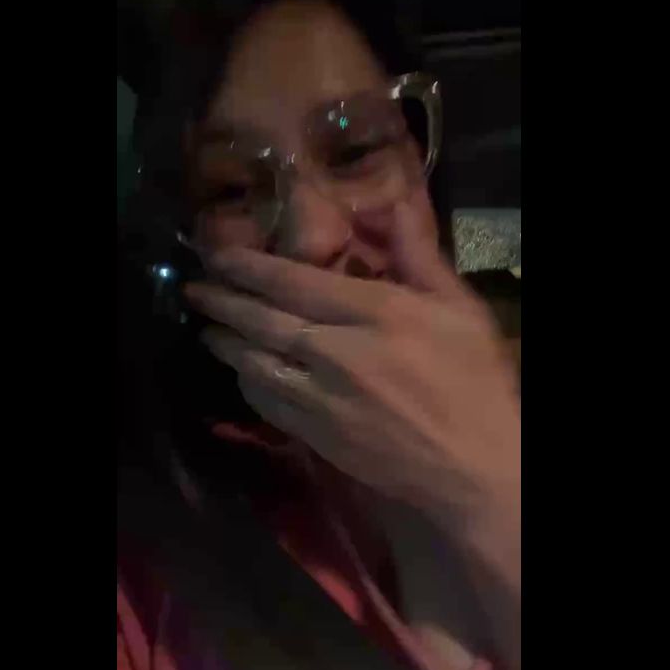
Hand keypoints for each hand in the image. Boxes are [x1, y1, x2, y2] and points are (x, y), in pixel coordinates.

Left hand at [184, 199, 520, 518]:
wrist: (475, 466)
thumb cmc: (474, 380)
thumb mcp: (458, 308)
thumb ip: (419, 254)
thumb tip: (393, 202)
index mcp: (373, 312)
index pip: (293, 282)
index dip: (248, 266)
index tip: (217, 255)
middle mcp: (336, 352)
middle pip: (263, 321)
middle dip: (223, 302)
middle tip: (194, 289)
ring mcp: (322, 398)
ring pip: (256, 364)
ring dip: (225, 344)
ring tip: (205, 328)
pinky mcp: (318, 436)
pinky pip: (268, 404)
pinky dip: (248, 384)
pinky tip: (240, 374)